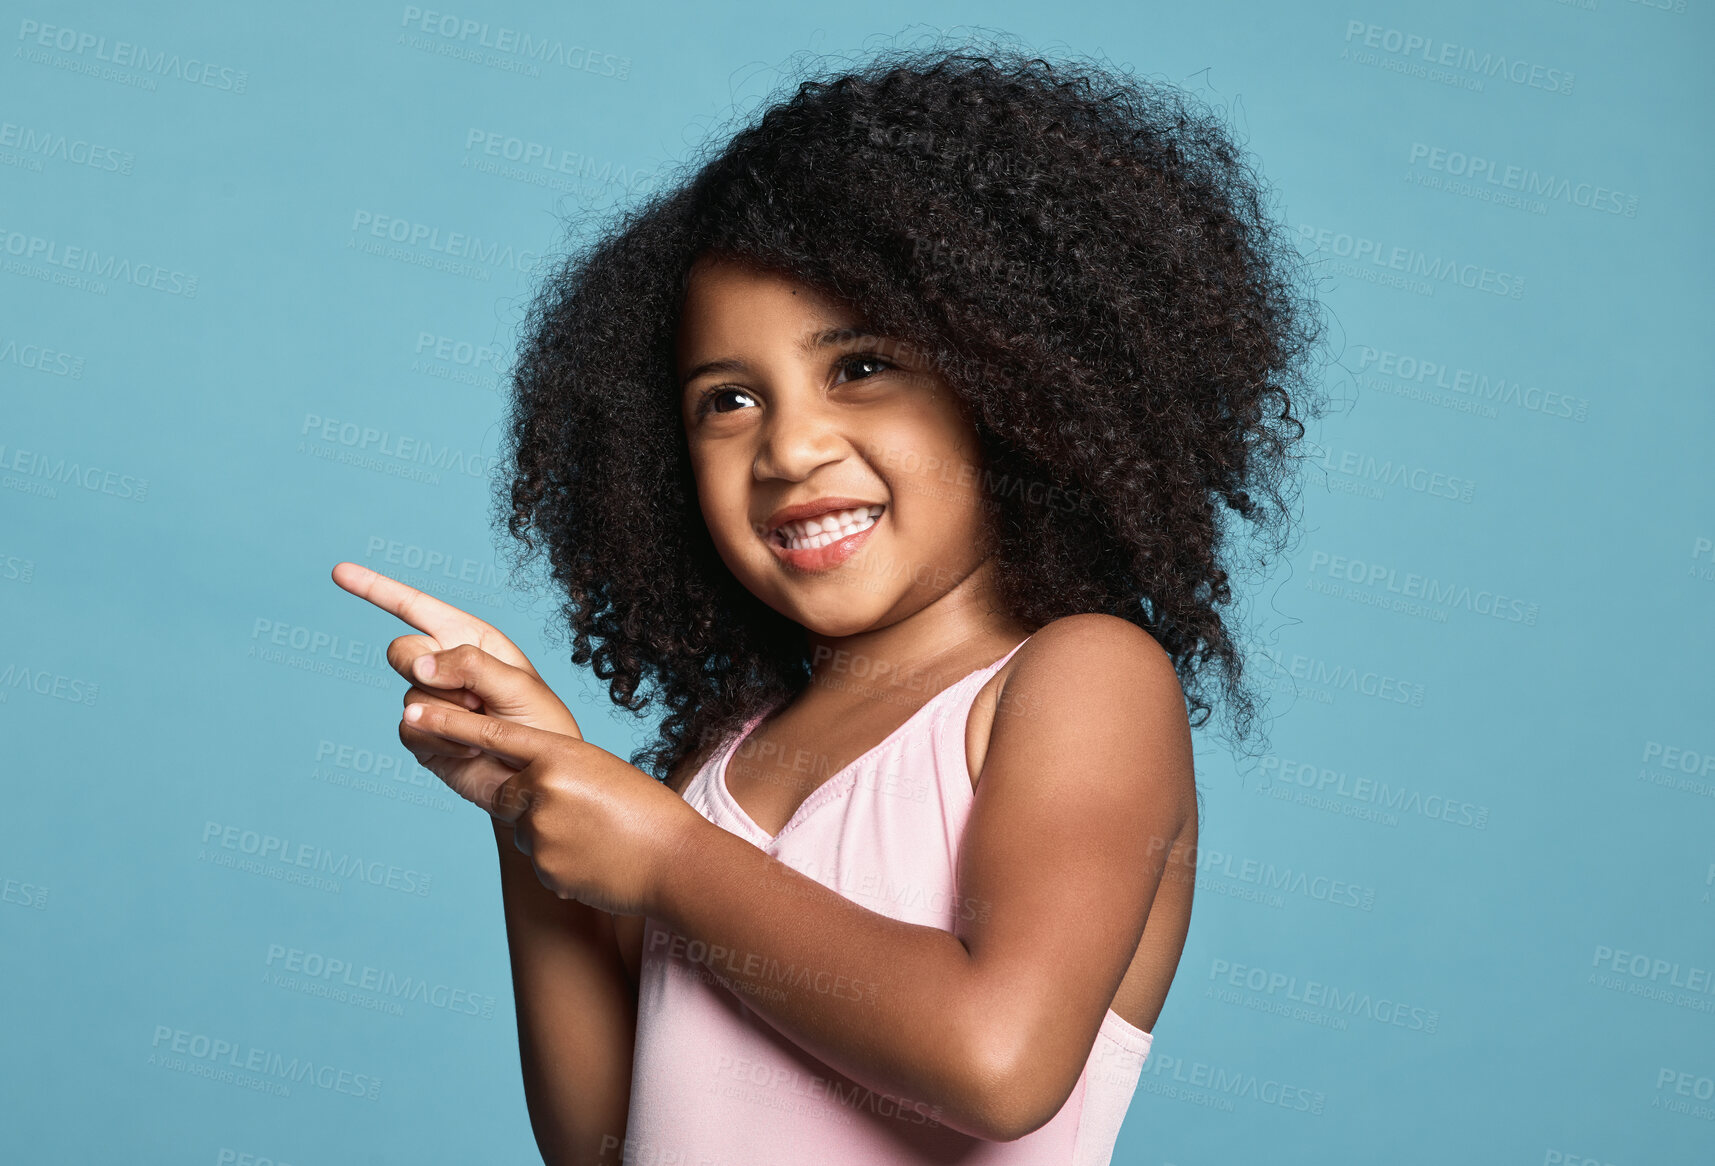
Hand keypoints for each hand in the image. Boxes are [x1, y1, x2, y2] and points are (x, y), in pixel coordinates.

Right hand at [330, 561, 581, 806]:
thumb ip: (471, 666)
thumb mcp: (518, 685)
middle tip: (469, 695)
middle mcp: (444, 666)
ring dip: (450, 714)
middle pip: (402, 652)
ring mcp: (429, 702)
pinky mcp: (421, 736)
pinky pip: (410, 729)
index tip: (338, 572)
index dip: (376, 589)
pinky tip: (470, 748)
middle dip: (423, 668)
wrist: (534, 780)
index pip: (416, 607)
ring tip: (484, 725)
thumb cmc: (539, 725)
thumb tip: (419, 666)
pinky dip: (441, 739)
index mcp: (469, 639)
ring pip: (411, 695)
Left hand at [402, 700, 704, 915]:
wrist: (677, 864)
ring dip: (551, 834)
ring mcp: (540, 831)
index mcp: (562, 753)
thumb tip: (525, 791)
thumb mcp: (604, 772)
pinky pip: (537, 861)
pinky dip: (561, 861)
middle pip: (504, 791)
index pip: (493, 734)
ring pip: (523, 829)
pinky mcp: (542, 868)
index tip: (412, 712)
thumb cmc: (649, 813)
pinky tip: (596, 861)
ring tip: (598, 838)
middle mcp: (543, 789)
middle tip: (575, 810)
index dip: (450, 723)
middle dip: (527, 799)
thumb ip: (558, 771)